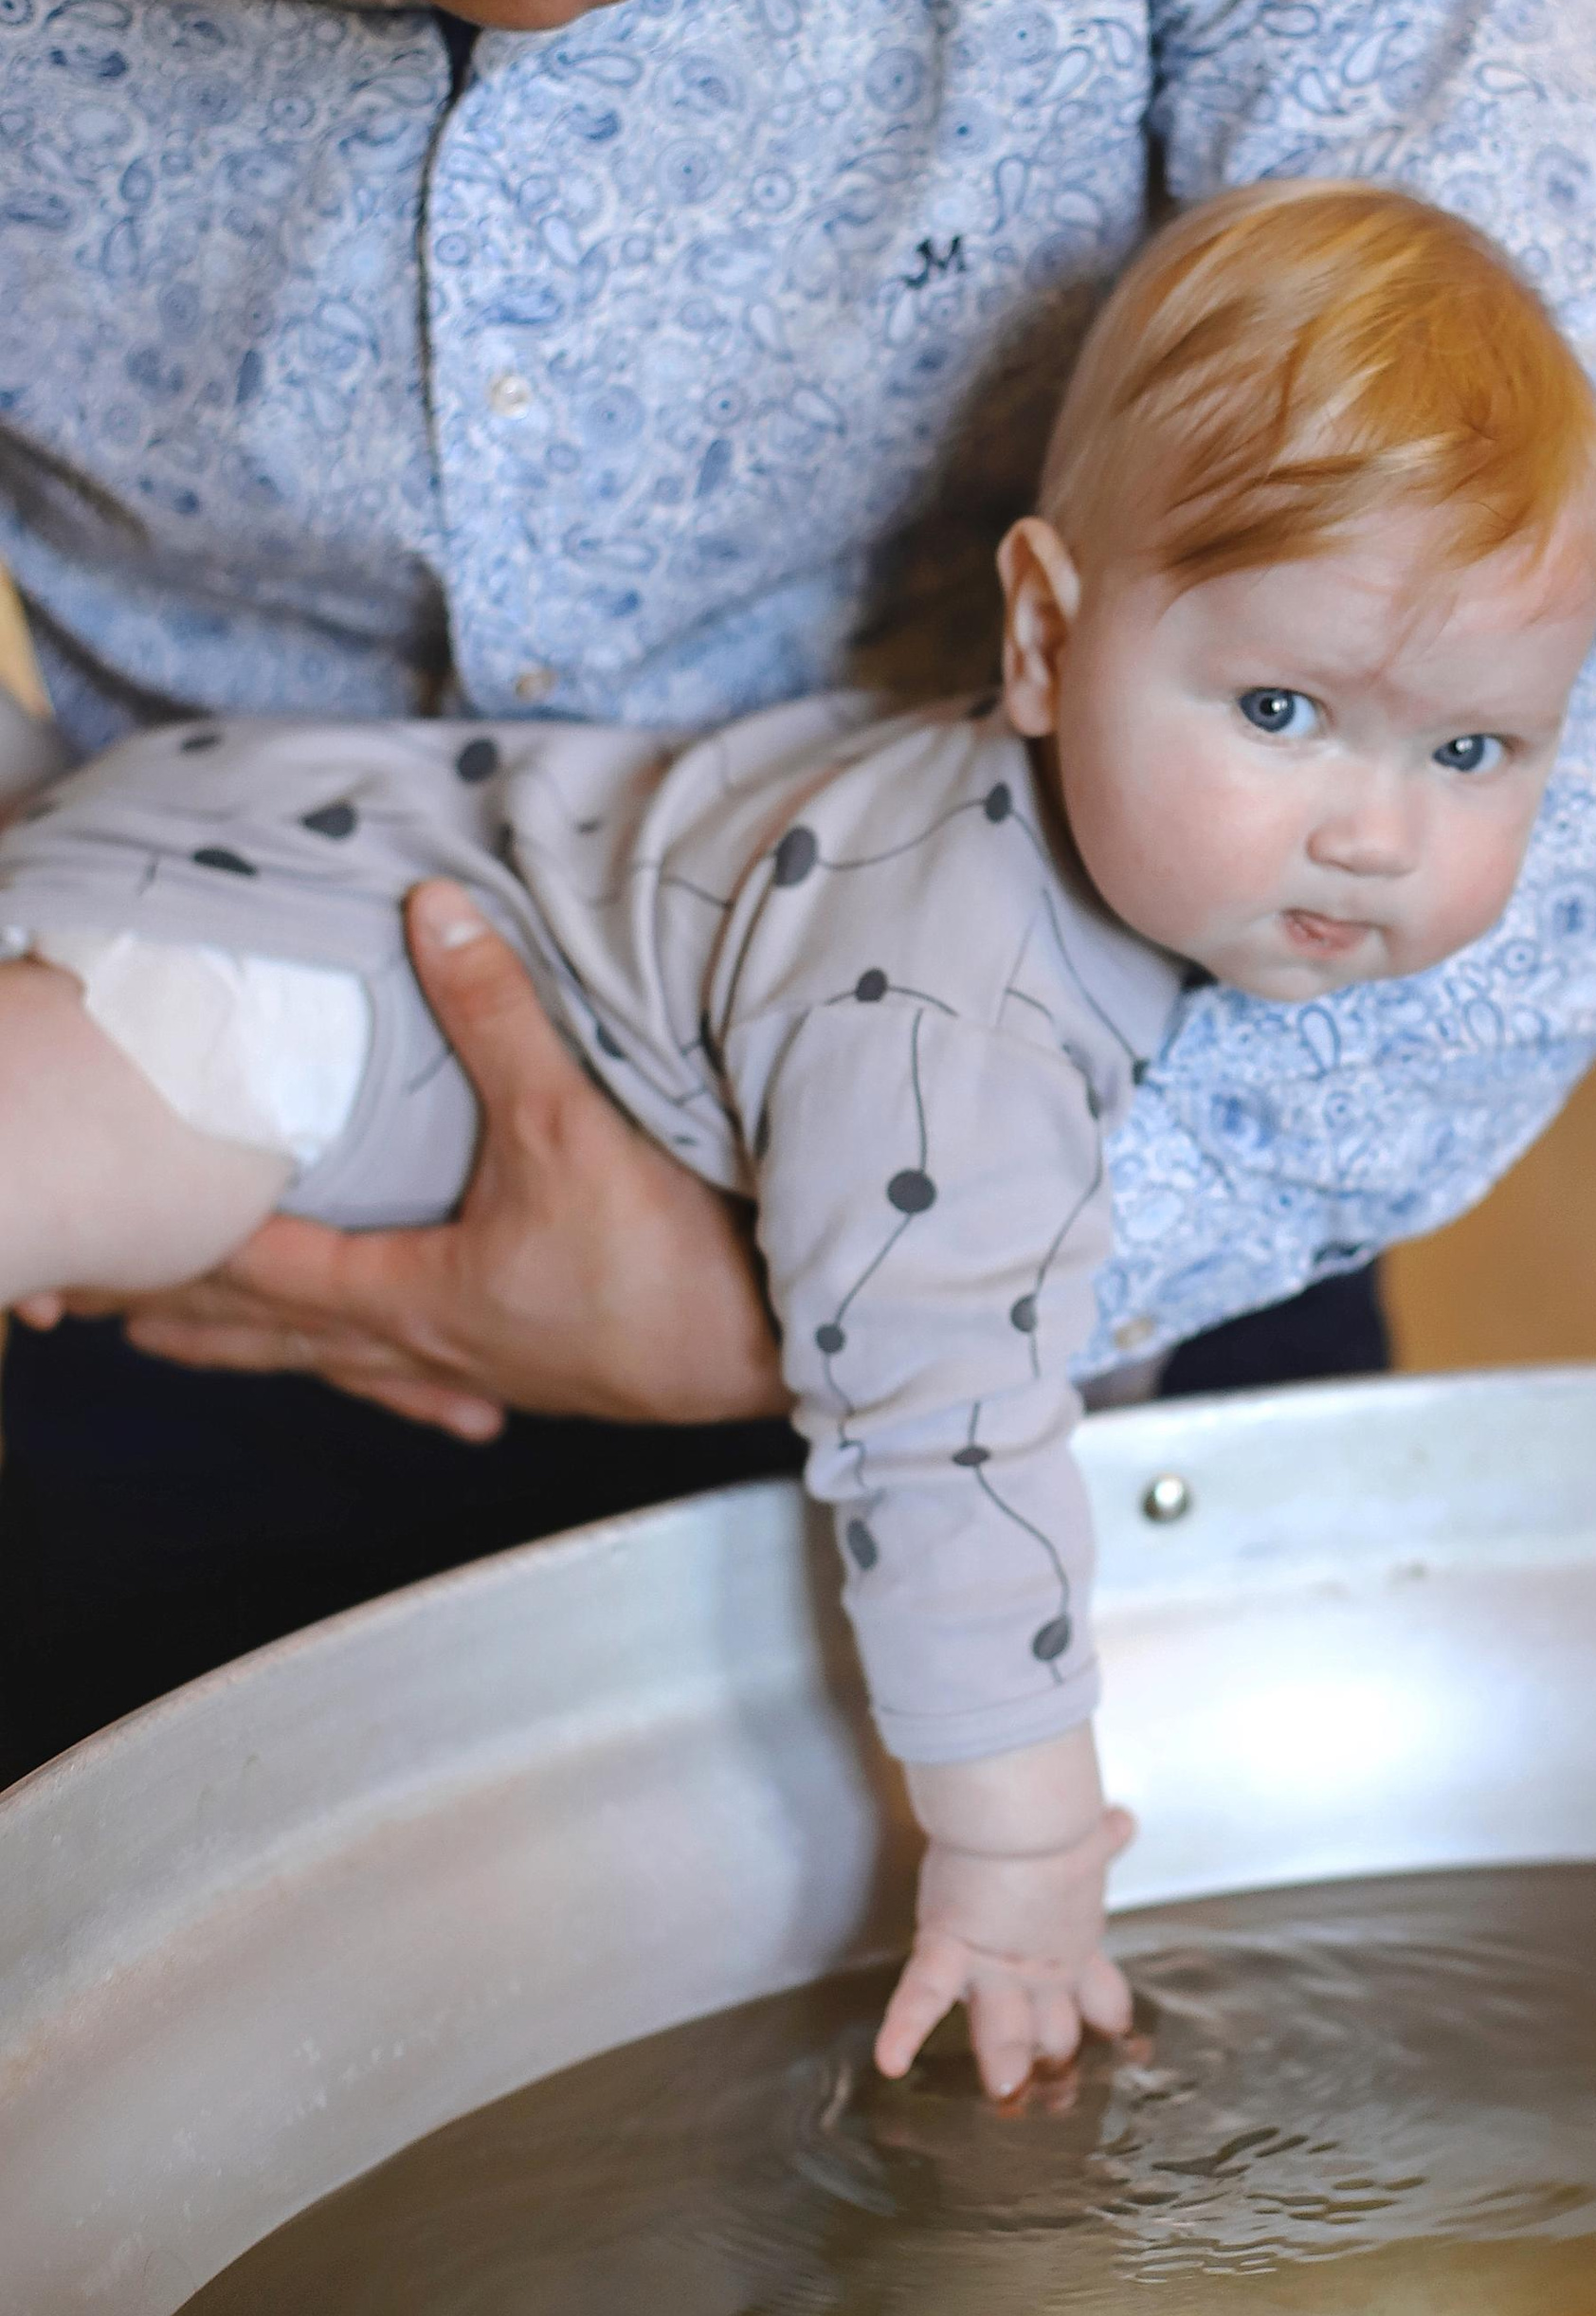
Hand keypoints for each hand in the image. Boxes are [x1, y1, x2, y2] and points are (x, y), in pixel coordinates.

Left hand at [14, 880, 787, 1441]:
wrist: (771, 1352)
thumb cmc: (663, 1259)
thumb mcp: (566, 1122)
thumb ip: (493, 1016)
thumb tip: (429, 910)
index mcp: (411, 1290)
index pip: (264, 1265)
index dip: (181, 1248)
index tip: (106, 1246)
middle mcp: (433, 1340)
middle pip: (283, 1334)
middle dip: (194, 1321)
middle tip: (104, 1320)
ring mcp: (491, 1369)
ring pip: (356, 1364)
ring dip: (281, 1353)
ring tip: (219, 1351)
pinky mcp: (550, 1376)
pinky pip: (446, 1384)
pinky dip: (413, 1388)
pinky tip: (447, 1405)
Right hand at [878, 1730, 1136, 2097]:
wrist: (1025, 1809)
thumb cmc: (1055, 1814)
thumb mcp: (1085, 1835)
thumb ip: (1101, 1838)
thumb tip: (1121, 1821)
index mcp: (1075, 1940)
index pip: (1099, 1994)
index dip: (1109, 2017)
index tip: (1119, 2035)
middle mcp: (1041, 1964)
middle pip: (1054, 2030)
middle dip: (1054, 2060)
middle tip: (1059, 2097)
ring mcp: (996, 1965)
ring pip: (1001, 2032)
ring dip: (1005, 2064)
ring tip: (1006, 2090)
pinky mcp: (950, 1947)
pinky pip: (921, 1996)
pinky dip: (902, 2028)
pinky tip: (889, 2061)